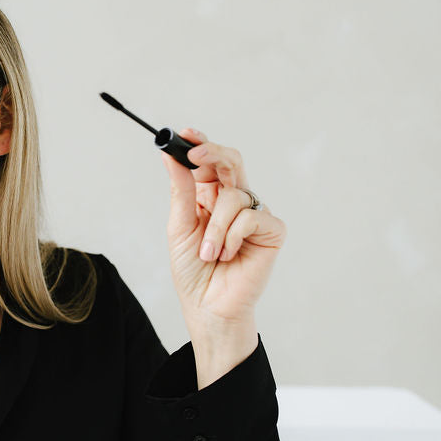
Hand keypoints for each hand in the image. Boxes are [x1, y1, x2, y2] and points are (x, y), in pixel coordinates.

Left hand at [160, 129, 286, 370]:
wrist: (207, 307)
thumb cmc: (193, 271)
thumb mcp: (178, 227)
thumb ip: (180, 191)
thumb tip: (169, 156)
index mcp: (209, 197)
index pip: (209, 162)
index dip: (200, 144)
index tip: (185, 133)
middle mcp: (233, 201)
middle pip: (231, 161)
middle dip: (212, 153)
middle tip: (193, 156)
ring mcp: (254, 214)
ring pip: (234, 195)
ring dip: (214, 227)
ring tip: (207, 252)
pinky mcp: (271, 232)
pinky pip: (251, 217)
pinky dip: (232, 237)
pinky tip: (228, 256)